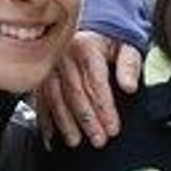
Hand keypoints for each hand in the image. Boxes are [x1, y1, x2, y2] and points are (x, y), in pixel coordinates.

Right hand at [34, 32, 140, 147]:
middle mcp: (63, 55)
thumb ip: (130, 65)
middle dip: (87, 120)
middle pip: (75, 92)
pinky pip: (40, 99)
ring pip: (55, 97)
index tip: (112, 128)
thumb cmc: (110, 41)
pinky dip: (45, 119)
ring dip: (65, 122)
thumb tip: (129, 86)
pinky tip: (50, 136)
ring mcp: (49, 66)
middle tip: (98, 140)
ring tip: (75, 141)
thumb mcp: (128, 46)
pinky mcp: (41, 76)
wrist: (91, 29)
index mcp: (86, 47)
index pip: (95, 82)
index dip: (105, 108)